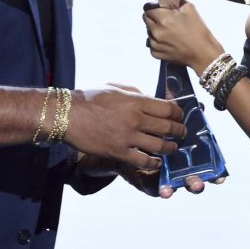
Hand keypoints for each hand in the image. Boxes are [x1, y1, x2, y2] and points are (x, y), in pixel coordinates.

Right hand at [64, 85, 186, 170]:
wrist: (67, 115)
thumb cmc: (89, 98)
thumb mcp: (115, 87)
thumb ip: (135, 93)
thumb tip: (151, 99)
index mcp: (135, 101)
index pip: (168, 108)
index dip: (178, 113)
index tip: (180, 116)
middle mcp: (135, 119)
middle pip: (168, 127)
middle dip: (180, 130)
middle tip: (182, 132)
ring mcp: (128, 137)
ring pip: (160, 146)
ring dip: (171, 147)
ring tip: (173, 147)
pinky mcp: (119, 152)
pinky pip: (143, 161)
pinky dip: (154, 163)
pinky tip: (157, 162)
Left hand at [143, 1, 224, 74]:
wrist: (204, 54)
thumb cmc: (199, 32)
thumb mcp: (190, 9)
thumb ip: (175, 0)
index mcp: (163, 19)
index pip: (148, 8)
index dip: (153, 6)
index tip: (158, 8)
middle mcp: (156, 32)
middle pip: (146, 19)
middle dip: (153, 17)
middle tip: (165, 19)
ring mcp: (155, 44)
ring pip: (148, 31)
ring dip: (155, 29)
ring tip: (169, 31)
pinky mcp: (156, 53)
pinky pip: (151, 43)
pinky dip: (157, 41)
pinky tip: (169, 41)